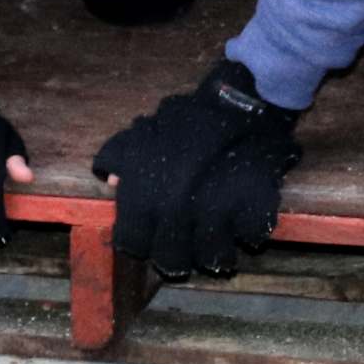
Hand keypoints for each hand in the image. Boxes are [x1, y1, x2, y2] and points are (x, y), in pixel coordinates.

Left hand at [92, 58, 302, 278]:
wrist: (243, 102)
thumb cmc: (188, 119)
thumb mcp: (144, 131)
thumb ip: (121, 156)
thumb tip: (110, 182)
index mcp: (143, 197)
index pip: (134, 245)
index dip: (145, 241)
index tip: (156, 234)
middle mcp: (175, 214)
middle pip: (174, 262)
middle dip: (182, 253)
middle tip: (191, 238)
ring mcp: (216, 217)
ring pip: (215, 260)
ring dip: (218, 250)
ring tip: (222, 232)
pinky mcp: (254, 213)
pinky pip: (251, 239)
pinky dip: (251, 231)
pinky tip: (246, 214)